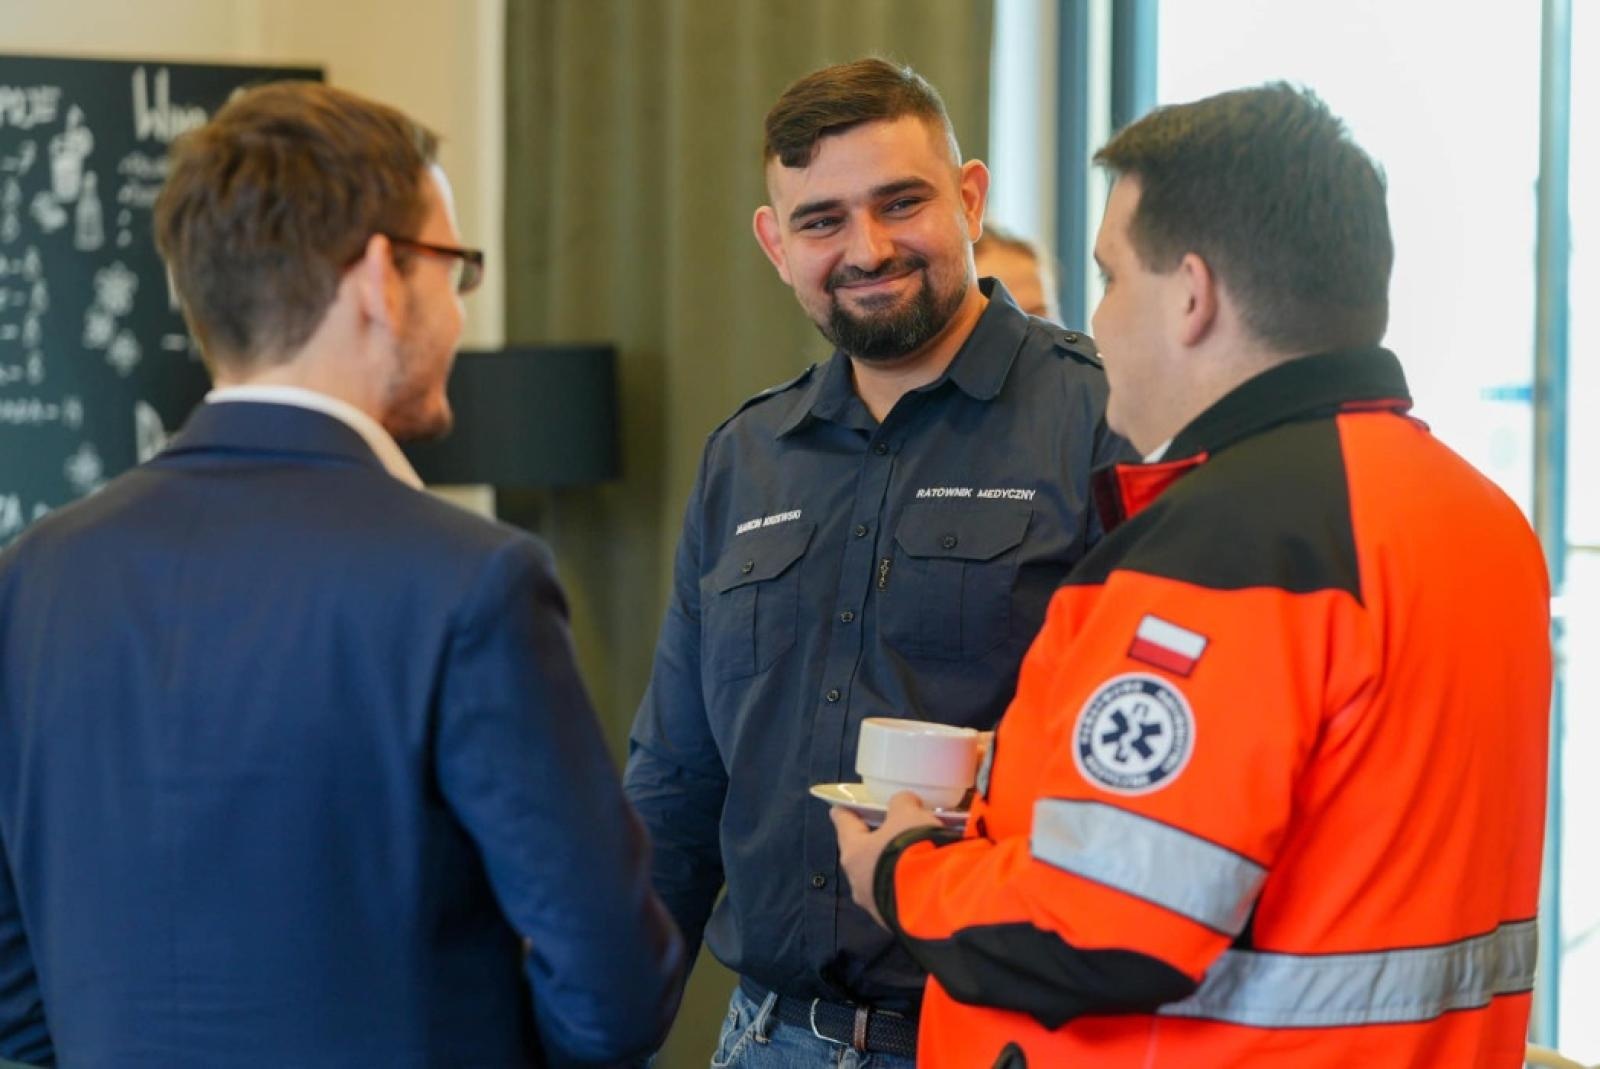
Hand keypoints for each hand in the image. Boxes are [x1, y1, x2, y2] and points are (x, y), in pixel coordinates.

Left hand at [830, 792, 941, 927]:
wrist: (935, 899)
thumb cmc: (912, 848)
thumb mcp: (909, 815)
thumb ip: (902, 804)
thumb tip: (903, 804)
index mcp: (853, 852)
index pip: (843, 824)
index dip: (845, 813)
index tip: (840, 808)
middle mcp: (857, 881)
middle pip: (861, 854)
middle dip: (873, 843)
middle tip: (888, 831)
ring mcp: (874, 905)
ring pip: (879, 878)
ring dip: (891, 866)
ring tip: (912, 857)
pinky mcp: (894, 920)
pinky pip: (897, 895)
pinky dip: (906, 884)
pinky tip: (922, 878)